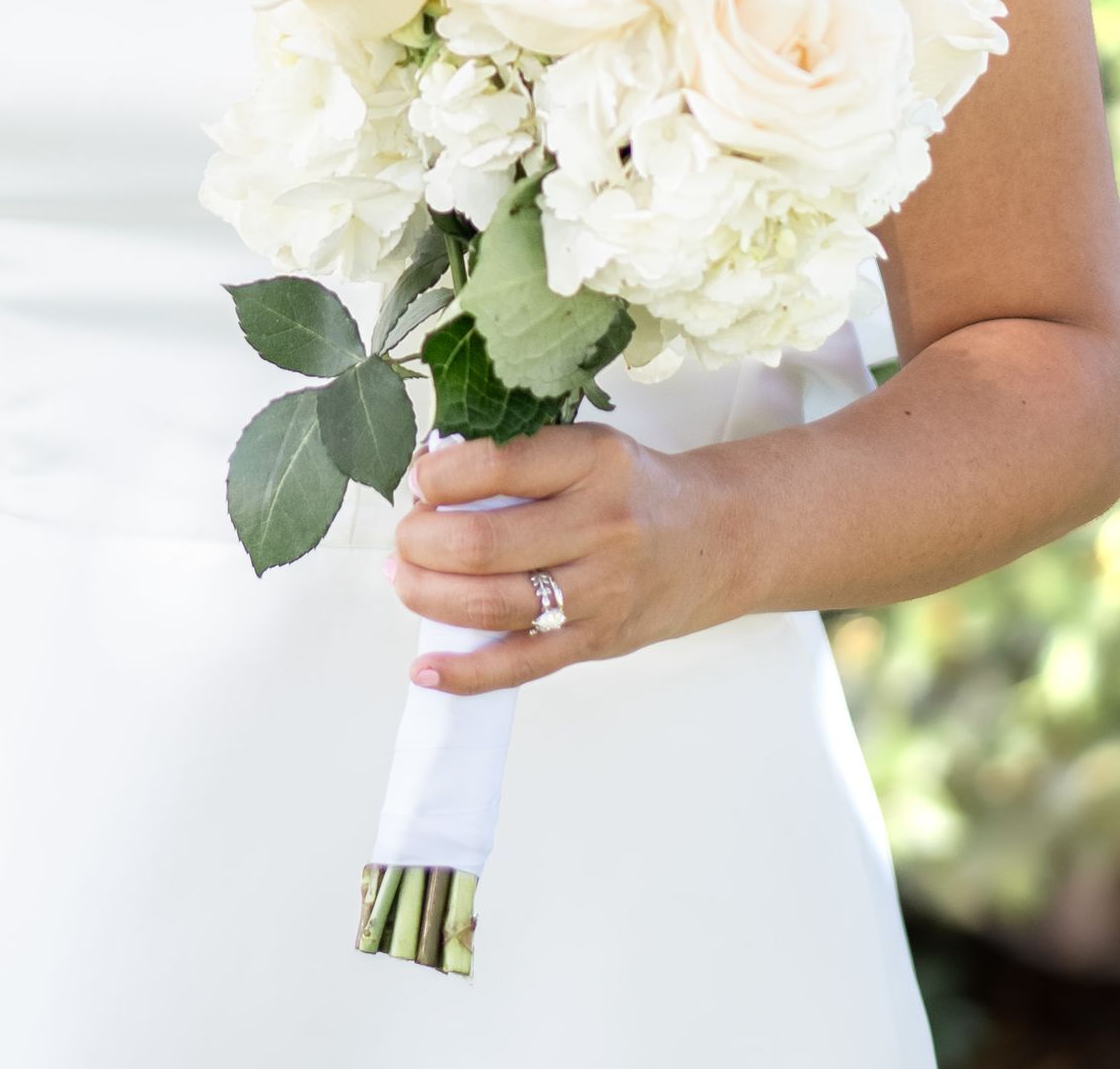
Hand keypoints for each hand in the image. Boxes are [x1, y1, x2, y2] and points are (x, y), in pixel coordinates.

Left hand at [388, 421, 740, 694]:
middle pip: (483, 542)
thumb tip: (430, 477)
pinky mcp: (597, 641)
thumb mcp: (590, 447)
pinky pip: (522, 664)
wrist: (715, 538)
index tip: (419, 479)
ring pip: (493, 604)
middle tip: (406, 536)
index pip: (497, 463)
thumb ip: (522, 457)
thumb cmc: (634, 488)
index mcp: (594, 461)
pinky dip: (466, 671)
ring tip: (404, 579)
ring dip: (428, 596)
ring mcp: (601, 590)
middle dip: (421, 541)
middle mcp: (600, 525)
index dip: (439, 475)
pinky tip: (426, 668)